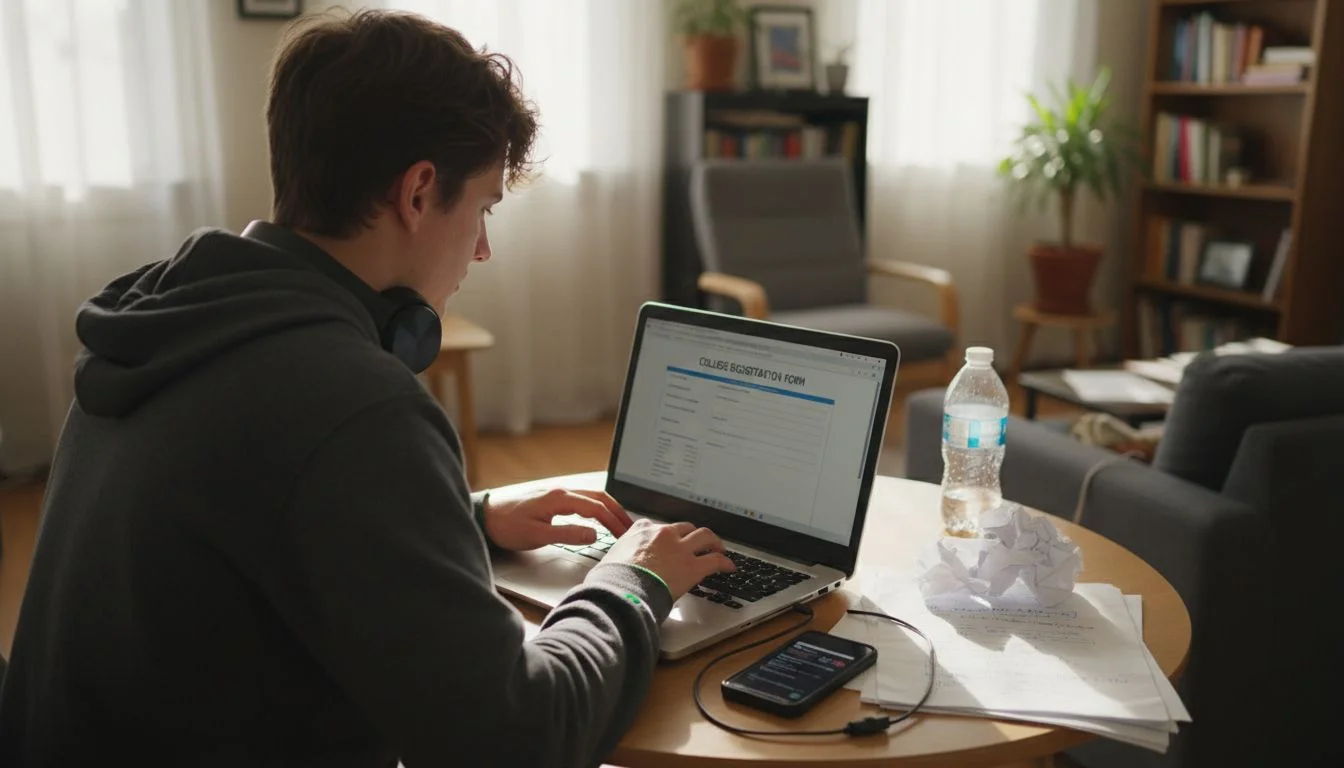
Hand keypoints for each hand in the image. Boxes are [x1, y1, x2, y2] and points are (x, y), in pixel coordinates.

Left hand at [482, 487, 632, 551]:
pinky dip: (596, 507)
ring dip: (608, 508)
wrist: (486, 516)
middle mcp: (561, 491)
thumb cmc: (507, 526)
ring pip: (591, 496)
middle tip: (630, 528)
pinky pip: (582, 499)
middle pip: (599, 497)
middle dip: (617, 512)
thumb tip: (594, 535)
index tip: (624, 535)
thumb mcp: (538, 535)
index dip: (613, 522)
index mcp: (560, 498)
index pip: (596, 508)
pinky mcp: (552, 498)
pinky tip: (598, 517)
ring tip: (619, 523)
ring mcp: (557, 493)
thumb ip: (568, 535)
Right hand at [604, 519, 734, 598]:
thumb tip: (612, 569)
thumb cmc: (610, 580)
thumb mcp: (609, 560)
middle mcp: (662, 533)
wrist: (620, 592)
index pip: (658, 526)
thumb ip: (619, 558)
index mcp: (641, 530)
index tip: (669, 540)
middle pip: (685, 527)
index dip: (666, 534)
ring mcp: (679, 548)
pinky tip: (729, 567)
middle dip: (692, 534)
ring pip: (704, 535)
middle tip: (698, 543)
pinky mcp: (692, 566)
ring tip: (719, 548)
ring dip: (714, 541)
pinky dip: (724, 562)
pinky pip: (715, 560)